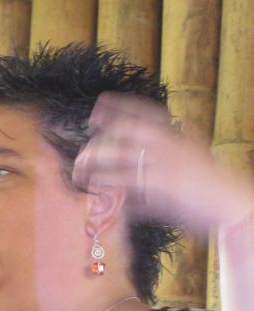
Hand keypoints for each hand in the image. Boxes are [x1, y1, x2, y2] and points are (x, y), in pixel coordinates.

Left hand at [72, 92, 253, 232]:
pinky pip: (127, 184)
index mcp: (177, 136)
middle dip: (100, 140)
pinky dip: (108, 184)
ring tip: (79, 170)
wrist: (232, 204)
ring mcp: (164, 166)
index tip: (97, 106)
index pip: (143, 113)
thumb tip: (169, 141)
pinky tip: (93, 187)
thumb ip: (175, 151)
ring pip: (121, 158)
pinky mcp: (161, 189)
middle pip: (125, 134)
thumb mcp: (195, 159)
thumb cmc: (214, 186)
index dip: (119, 107)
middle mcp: (169, 146)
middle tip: (82, 150)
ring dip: (97, 163)